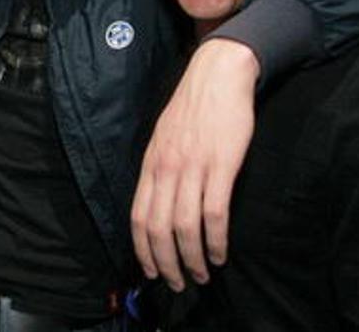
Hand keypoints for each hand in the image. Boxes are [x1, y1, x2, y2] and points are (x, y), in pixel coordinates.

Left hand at [130, 39, 258, 291]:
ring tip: (202, 274)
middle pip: (157, 228)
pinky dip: (215, 239)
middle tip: (177, 283)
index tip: (150, 271)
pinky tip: (220, 252)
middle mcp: (166, 168)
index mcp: (151, 163)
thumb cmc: (194, 108)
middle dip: (165, 263)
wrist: (218, 75)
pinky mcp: (220, 165)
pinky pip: (214, 213)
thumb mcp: (165, 137)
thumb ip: (160, 168)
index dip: (142, 249)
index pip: (137, 216)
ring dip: (192, 258)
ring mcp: (192, 167)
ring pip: (184, 226)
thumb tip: (159, 201)